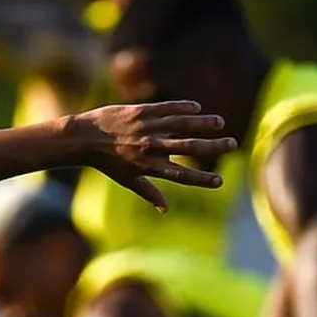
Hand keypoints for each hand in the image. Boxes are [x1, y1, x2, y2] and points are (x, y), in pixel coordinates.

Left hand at [69, 101, 235, 210]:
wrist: (84, 138)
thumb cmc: (107, 163)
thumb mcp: (127, 180)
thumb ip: (149, 192)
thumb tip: (166, 209)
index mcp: (149, 167)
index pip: (181, 176)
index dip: (201, 179)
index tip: (220, 182)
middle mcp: (151, 147)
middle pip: (188, 148)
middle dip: (213, 146)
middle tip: (233, 144)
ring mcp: (147, 127)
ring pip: (181, 124)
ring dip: (202, 123)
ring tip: (219, 123)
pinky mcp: (141, 110)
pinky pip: (166, 108)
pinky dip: (183, 108)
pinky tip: (197, 108)